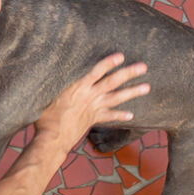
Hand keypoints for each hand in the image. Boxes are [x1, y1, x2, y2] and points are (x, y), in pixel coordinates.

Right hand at [33, 52, 148, 146]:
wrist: (52, 138)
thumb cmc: (46, 115)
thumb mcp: (50, 93)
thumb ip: (59, 81)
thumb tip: (56, 66)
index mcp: (78, 87)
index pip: (97, 71)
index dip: (109, 63)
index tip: (121, 56)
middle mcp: (90, 96)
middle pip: (113, 82)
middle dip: (128, 74)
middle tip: (143, 67)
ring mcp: (93, 108)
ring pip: (117, 98)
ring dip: (132, 92)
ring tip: (146, 88)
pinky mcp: (93, 119)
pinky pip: (110, 116)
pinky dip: (120, 115)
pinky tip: (131, 115)